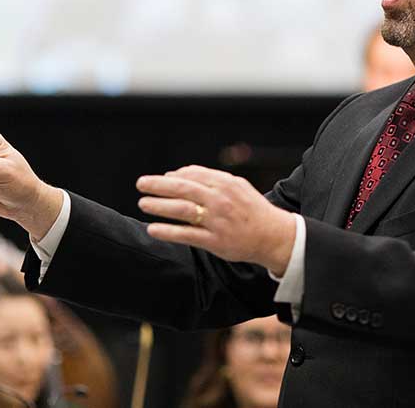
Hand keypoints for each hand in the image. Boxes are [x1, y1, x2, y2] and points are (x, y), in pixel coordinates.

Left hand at [136, 165, 295, 275]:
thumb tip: (180, 174)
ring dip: (159, 206)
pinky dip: (168, 231)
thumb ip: (212, 179)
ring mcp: (217, 221)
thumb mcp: (237, 187)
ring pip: (182, 210)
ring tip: (143, 203)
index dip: (174, 176)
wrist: (273, 236)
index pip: (194, 175)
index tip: (161, 179)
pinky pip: (187, 235)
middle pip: (184, 189)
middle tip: (141, 184)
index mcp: (226, 184)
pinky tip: (153, 229)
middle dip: (159, 185)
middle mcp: (221, 200)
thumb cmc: (252, 210)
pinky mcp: (215, 241)